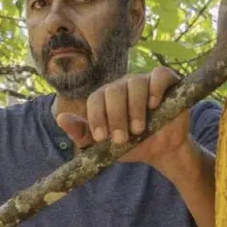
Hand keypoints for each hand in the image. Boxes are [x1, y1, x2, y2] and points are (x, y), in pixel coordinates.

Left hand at [56, 67, 189, 168]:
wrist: (161, 151)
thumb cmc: (131, 144)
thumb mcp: (105, 145)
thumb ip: (82, 132)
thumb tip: (60, 118)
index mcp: (106, 98)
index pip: (96, 98)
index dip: (96, 117)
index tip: (101, 137)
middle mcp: (123, 86)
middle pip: (114, 91)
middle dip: (115, 117)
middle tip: (122, 139)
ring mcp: (144, 82)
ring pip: (135, 83)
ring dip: (135, 108)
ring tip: (138, 129)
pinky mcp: (167, 82)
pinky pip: (159, 75)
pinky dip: (155, 87)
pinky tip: (154, 104)